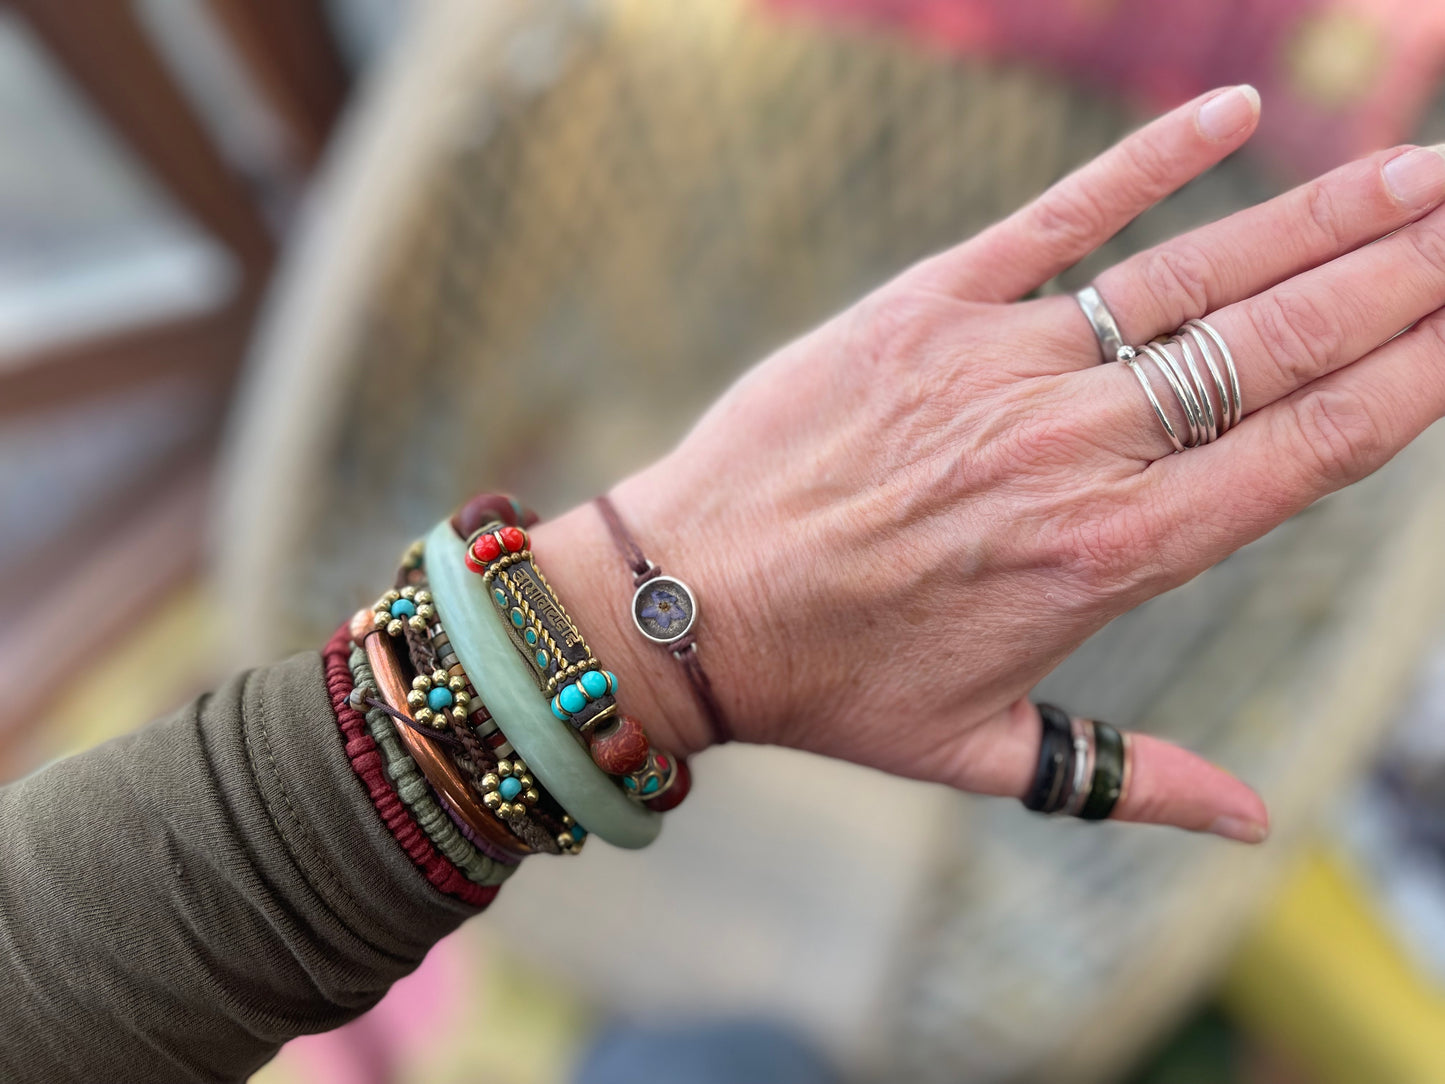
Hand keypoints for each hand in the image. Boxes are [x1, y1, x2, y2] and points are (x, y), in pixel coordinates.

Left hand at [534, 86, 1444, 841]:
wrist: (683, 607)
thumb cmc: (832, 682)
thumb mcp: (982, 752)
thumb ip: (1128, 775)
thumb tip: (1255, 823)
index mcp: (1111, 556)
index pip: (1307, 451)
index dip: (1414, 381)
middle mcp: (1074, 450)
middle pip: (1278, 348)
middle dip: (1400, 279)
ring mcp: (999, 366)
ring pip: (1193, 278)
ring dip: (1320, 218)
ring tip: (1424, 175)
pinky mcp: (920, 309)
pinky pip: (1054, 221)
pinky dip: (1147, 162)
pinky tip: (1236, 112)